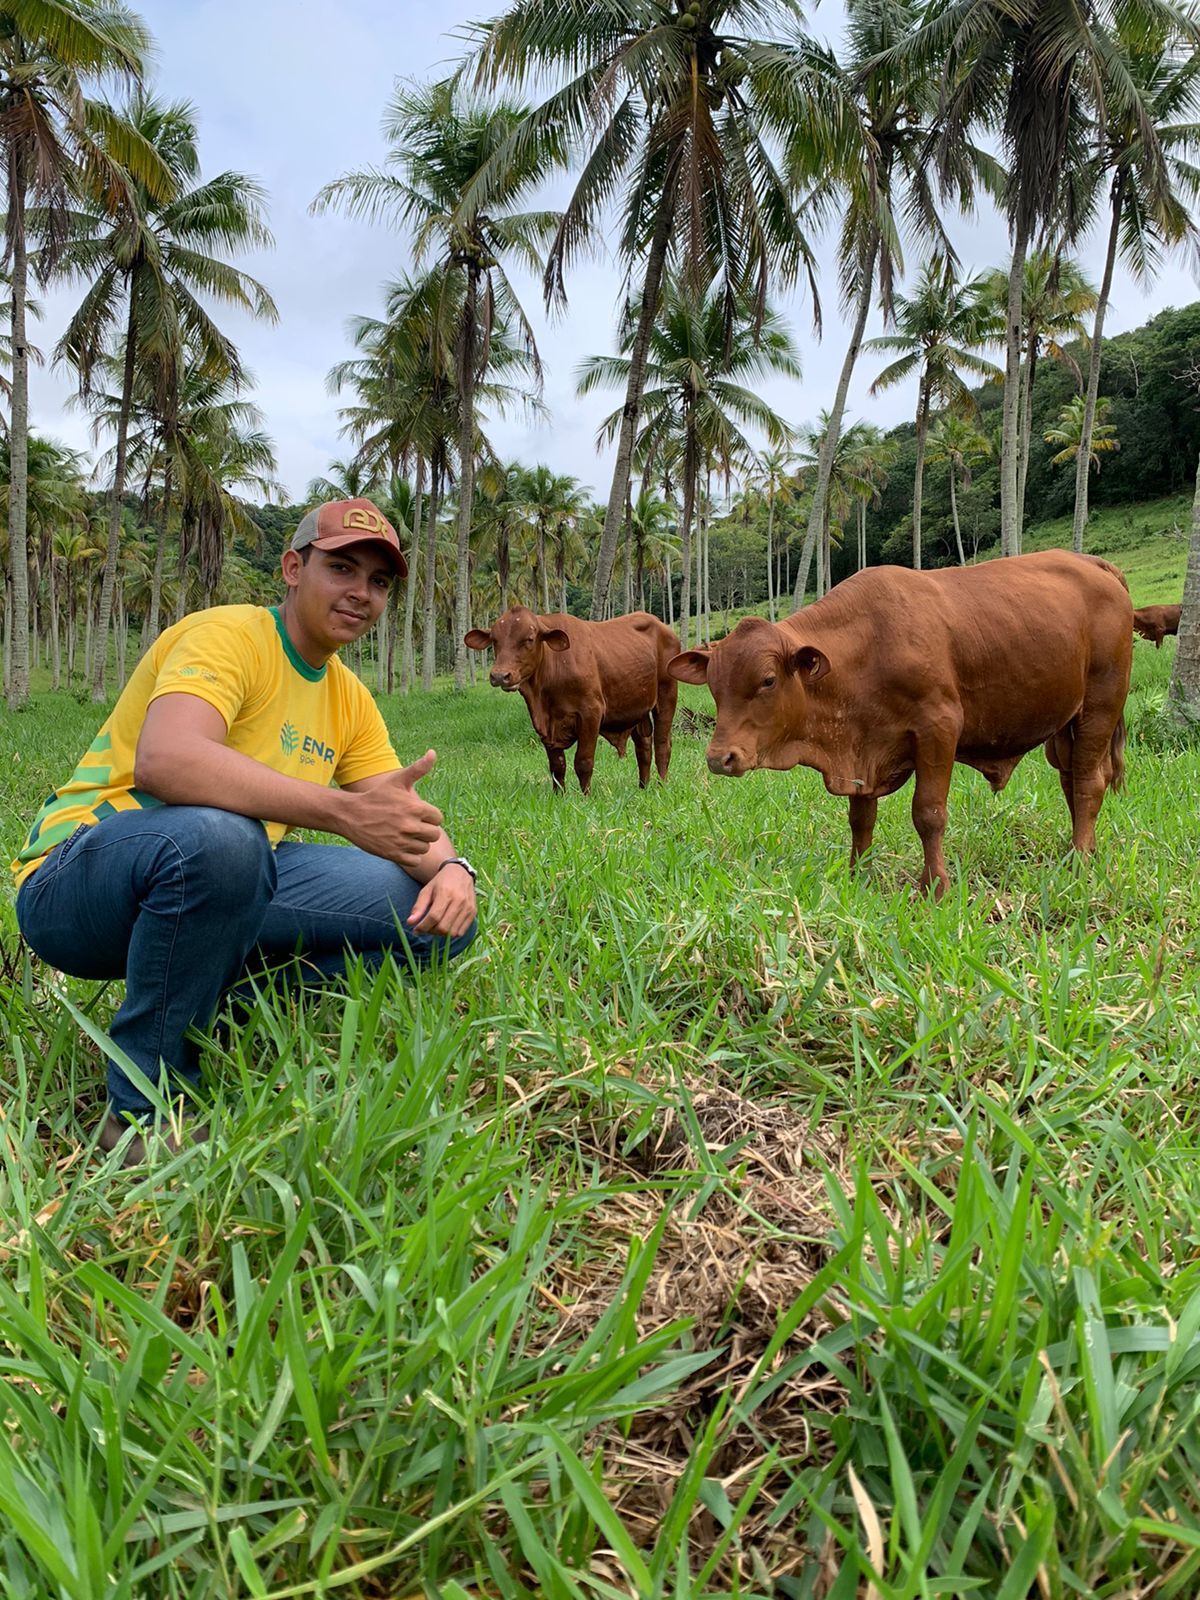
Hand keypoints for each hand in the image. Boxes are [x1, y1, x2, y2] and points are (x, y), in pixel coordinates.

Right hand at [340, 750, 444, 866]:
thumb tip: (433, 753)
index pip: (438, 818)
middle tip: (411, 825)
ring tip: (405, 835)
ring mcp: (402, 841)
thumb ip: (418, 768)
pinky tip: (401, 846)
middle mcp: (410, 825)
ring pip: (424, 848)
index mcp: (416, 807)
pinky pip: (415, 860)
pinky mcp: (393, 855)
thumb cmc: (377, 796)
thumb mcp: (397, 780)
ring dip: (418, 843)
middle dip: (425, 830)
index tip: (417, 814)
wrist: (351, 815)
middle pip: (434, 834)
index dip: (429, 816)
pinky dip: (410, 856)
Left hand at [407, 862, 476, 938]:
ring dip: (440, 934)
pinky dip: (451, 934)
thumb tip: (410, 923)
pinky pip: (461, 932)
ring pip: (453, 932)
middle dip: (431, 932)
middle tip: (425, 929)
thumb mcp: (426, 891)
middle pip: (444, 927)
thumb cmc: (440, 882)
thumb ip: (419, 907)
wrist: (460, 873)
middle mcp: (459, 901)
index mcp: (446, 893)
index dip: (423, 927)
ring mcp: (468, 907)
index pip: (434, 917)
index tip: (416, 930)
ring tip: (434, 928)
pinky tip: (445, 927)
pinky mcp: (473, 912)